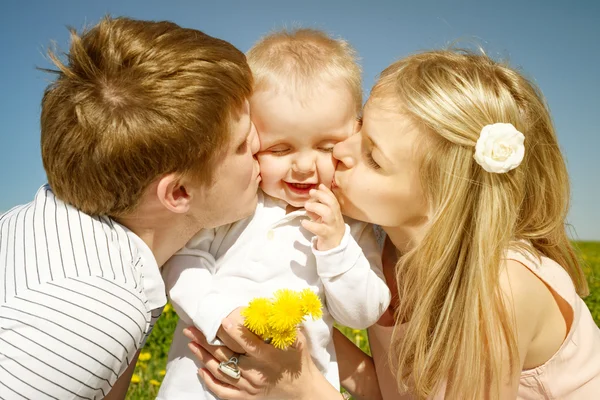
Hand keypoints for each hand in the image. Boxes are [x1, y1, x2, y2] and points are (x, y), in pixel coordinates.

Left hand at [184, 308, 338, 399]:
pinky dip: (209, 381)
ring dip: (202, 356)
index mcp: (269, 356)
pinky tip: (200, 370)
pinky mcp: (245, 397)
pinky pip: (222, 391)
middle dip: (206, 341)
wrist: (303, 392)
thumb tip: (274, 307)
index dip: (233, 332)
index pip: (247, 343)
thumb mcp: (298, 341)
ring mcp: (248, 386)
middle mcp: (256, 372)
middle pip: (225, 355)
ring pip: (219, 371)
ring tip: (190, 342)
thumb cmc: (299, 362)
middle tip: (191, 328)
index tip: (220, 320)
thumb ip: (286, 326)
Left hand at [302, 184, 345, 250]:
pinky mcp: (327, 236)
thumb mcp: (323, 219)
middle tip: (311, 192)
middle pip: (333, 204)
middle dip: (322, 196)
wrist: (335, 249)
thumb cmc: (328, 231)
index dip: (327, 192)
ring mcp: (332, 227)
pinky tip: (304, 222)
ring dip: (317, 207)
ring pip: (328, 214)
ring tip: (306, 206)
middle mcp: (336, 218)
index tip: (320, 185)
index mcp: (335, 213)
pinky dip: (311, 225)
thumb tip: (308, 202)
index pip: (333, 200)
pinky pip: (320, 229)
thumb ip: (317, 211)